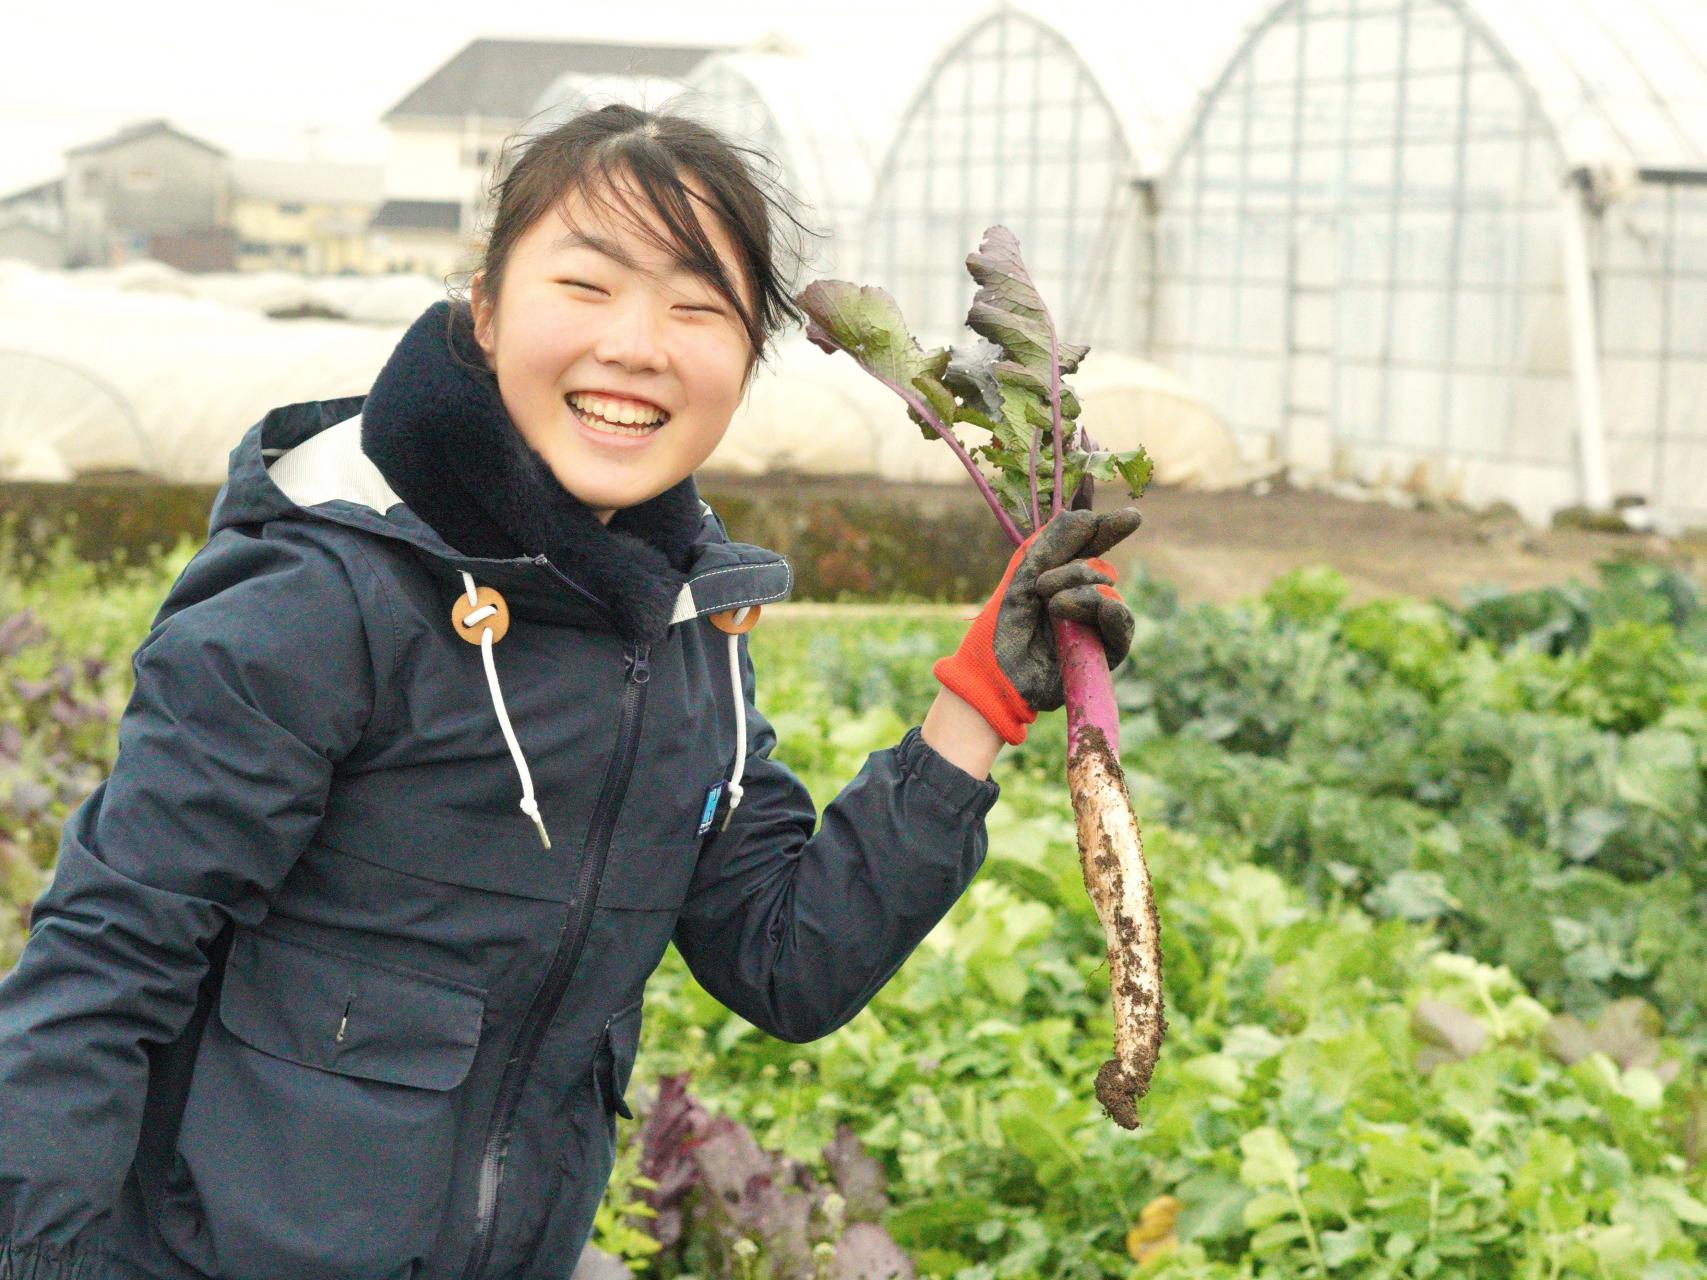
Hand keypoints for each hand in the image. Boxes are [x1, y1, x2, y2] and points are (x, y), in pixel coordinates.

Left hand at [932, 507, 1141, 744]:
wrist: (996, 674)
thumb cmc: (1002, 627)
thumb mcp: (1023, 578)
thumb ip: (1053, 545)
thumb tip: (1088, 514)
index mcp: (1059, 577)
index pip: (1091, 547)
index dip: (1108, 530)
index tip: (1131, 518)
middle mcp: (1079, 597)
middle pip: (1098, 568)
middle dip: (1074, 570)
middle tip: (1041, 587)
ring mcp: (1093, 624)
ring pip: (1108, 594)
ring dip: (1083, 593)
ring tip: (1054, 607)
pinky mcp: (1103, 652)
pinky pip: (1121, 624)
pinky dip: (1113, 612)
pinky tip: (1104, 608)